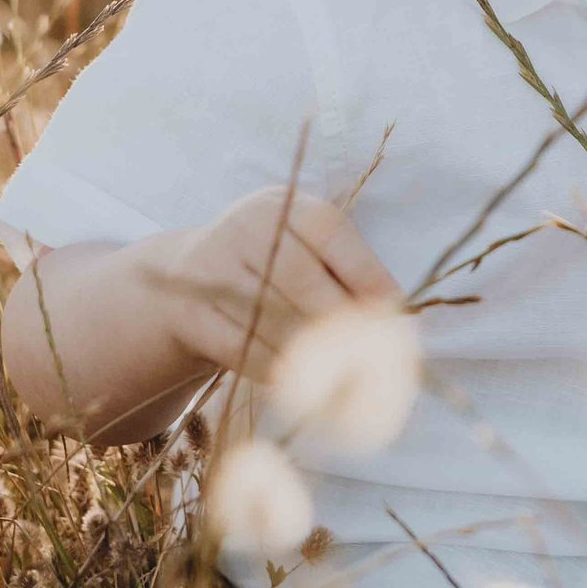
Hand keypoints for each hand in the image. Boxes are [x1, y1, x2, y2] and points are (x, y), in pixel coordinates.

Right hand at [139, 184, 398, 385]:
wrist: (189, 278)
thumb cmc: (274, 266)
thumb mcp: (308, 251)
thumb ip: (348, 275)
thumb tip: (397, 316)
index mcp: (285, 205)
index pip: (331, 232)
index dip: (366, 274)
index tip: (395, 312)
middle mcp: (244, 225)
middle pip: (300, 279)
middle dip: (339, 322)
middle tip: (369, 354)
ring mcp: (210, 266)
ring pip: (270, 318)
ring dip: (309, 353)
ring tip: (341, 377)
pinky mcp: (189, 310)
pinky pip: (240, 347)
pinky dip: (273, 369)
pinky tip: (296, 382)